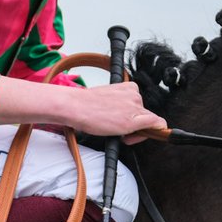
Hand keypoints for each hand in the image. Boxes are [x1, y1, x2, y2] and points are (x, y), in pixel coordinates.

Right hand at [0, 77, 166, 143]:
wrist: (68, 107)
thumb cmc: (76, 108)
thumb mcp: (94, 106)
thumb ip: (108, 109)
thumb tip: (105, 114)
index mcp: (122, 86)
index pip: (138, 105)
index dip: (133, 119)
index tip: (123, 127)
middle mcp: (131, 91)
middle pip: (143, 113)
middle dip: (135, 125)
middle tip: (114, 129)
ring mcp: (133, 103)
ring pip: (145, 121)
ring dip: (135, 131)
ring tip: (111, 129)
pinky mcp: (133, 115)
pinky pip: (153, 126)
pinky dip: (154, 132)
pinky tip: (141, 134)